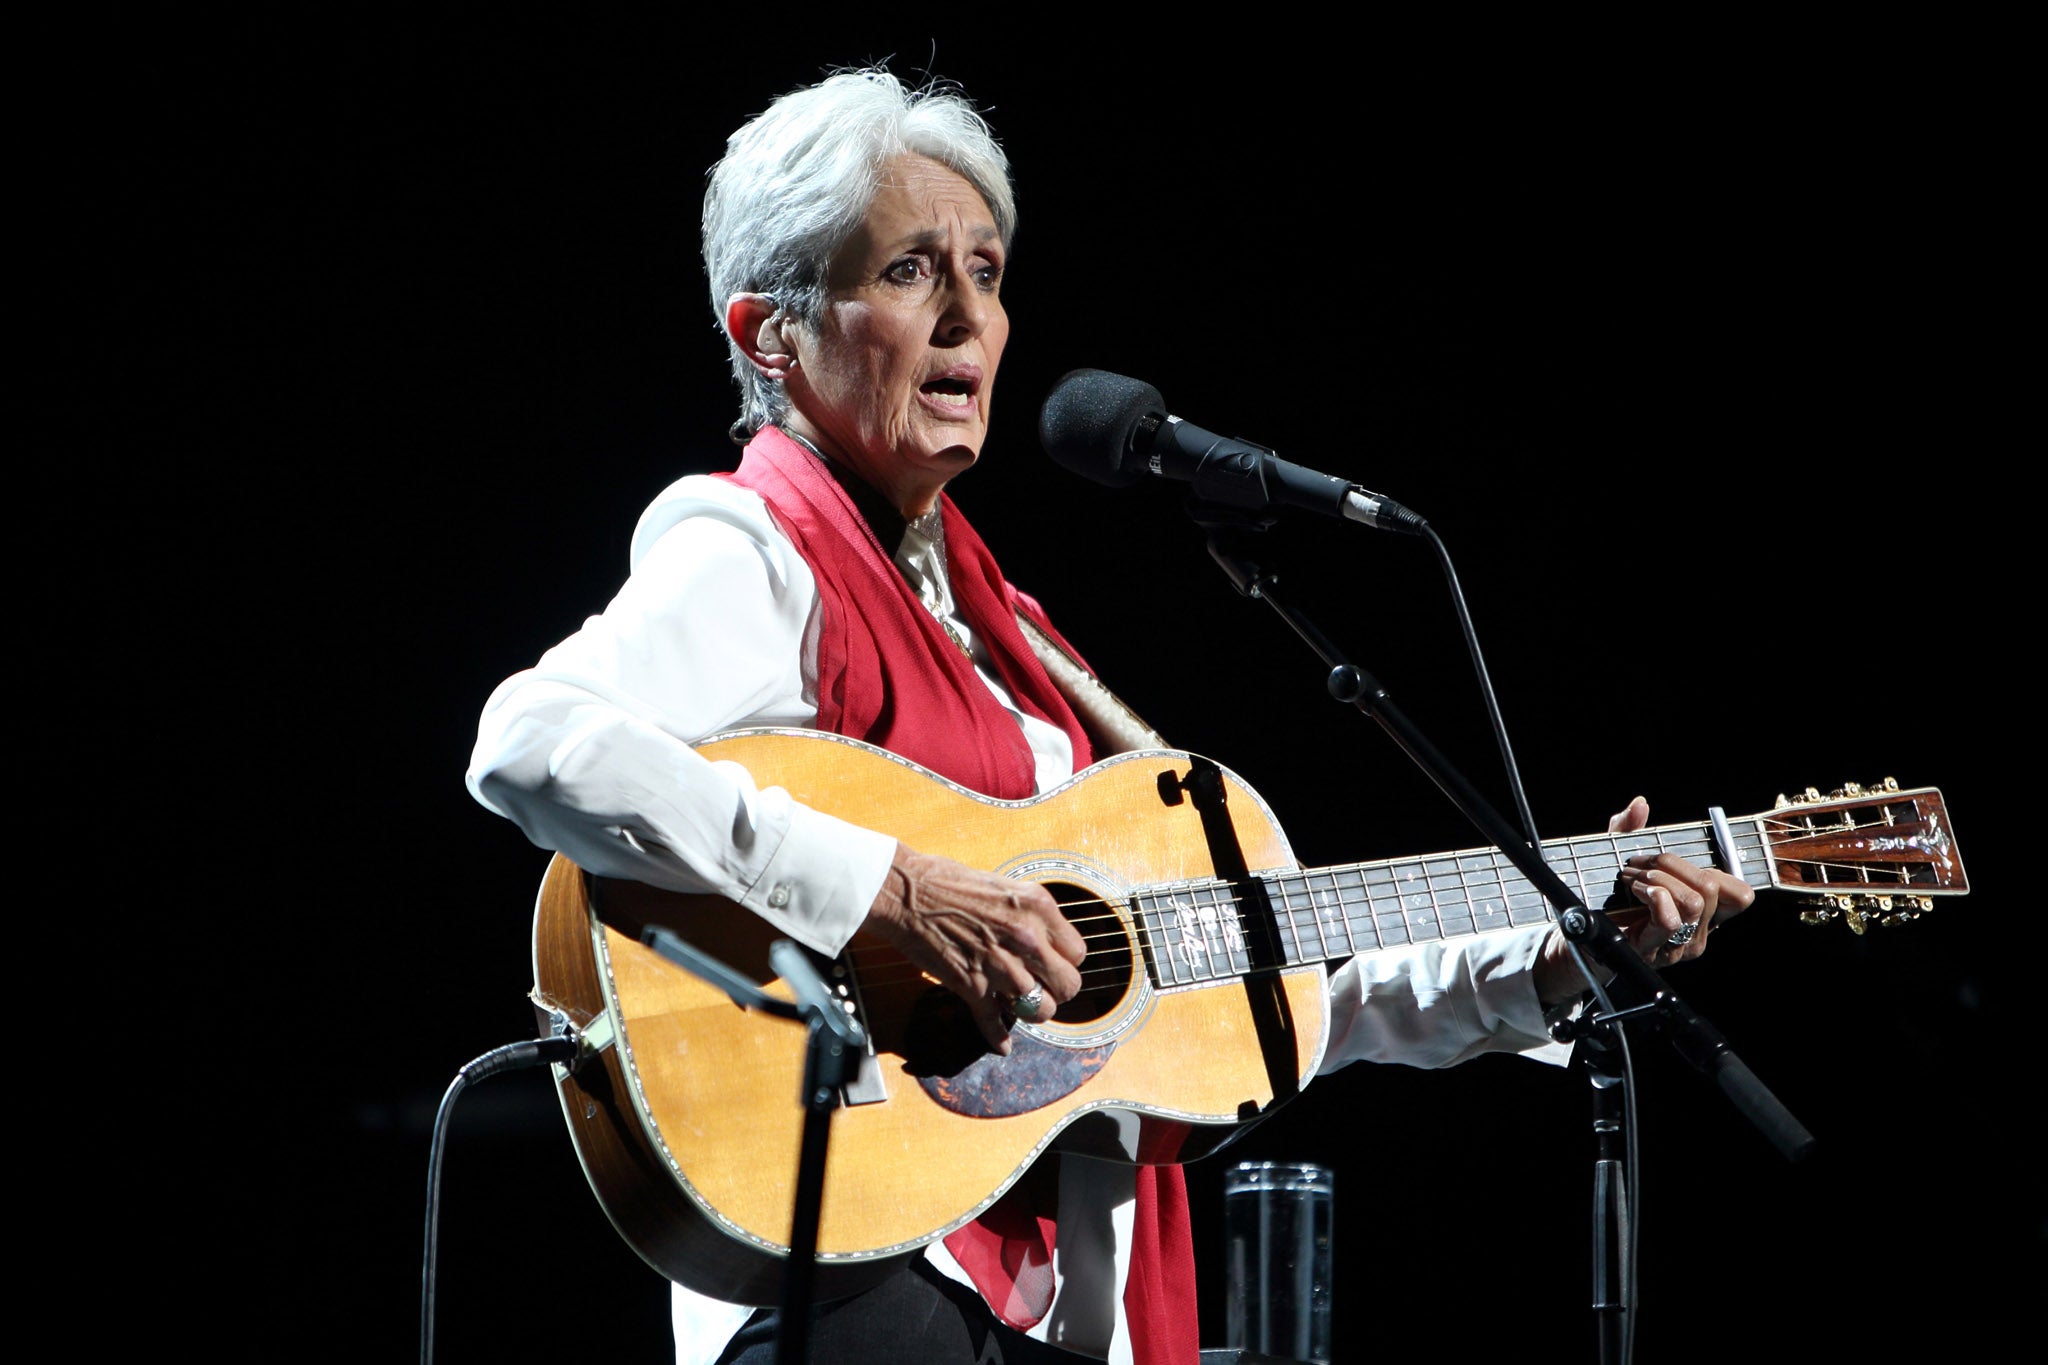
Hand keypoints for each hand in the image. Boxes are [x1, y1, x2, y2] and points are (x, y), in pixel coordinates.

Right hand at [862, 843, 1087, 1053]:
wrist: (905, 892)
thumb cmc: (948, 881)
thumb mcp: (1004, 888)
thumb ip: (1029, 916)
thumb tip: (1044, 940)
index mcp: (1038, 907)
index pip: (1078, 952)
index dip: (1065, 961)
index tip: (1052, 963)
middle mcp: (1025, 937)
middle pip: (1068, 985)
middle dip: (1058, 991)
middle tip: (1043, 987)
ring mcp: (1000, 965)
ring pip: (1040, 1010)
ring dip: (1031, 1012)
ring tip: (1020, 1005)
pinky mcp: (972, 986)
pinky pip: (994, 1023)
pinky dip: (998, 1038)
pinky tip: (1003, 1044)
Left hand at [1534, 796, 1757, 1003]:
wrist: (1574, 936)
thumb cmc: (1602, 899)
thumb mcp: (1618, 857)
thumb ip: (1629, 829)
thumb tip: (1640, 805)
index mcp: (1700, 913)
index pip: (1740, 895)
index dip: (1719, 870)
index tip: (1679, 860)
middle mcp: (1695, 932)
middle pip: (1712, 888)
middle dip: (1672, 864)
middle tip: (1639, 864)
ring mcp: (1676, 945)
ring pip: (1693, 901)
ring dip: (1657, 879)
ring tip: (1630, 879)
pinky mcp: (1652, 950)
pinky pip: (1669, 919)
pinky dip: (1651, 895)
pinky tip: (1632, 892)